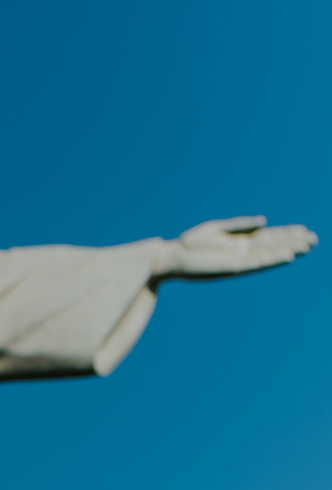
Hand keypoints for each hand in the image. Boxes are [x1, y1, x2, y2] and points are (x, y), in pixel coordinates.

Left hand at [156, 216, 316, 279]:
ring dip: (288, 249)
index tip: (304, 230)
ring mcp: (240, 260)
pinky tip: (287, 255)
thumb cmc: (192, 243)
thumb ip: (241, 225)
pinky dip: (273, 259)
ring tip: (307, 246)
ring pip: (270, 254)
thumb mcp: (218, 228)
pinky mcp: (233, 267)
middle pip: (274, 245)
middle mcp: (243, 251)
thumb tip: (265, 221)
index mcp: (240, 241)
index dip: (286, 233)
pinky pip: (258, 263)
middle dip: (293, 241)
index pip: (269, 236)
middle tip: (315, 239)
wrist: (174, 257)